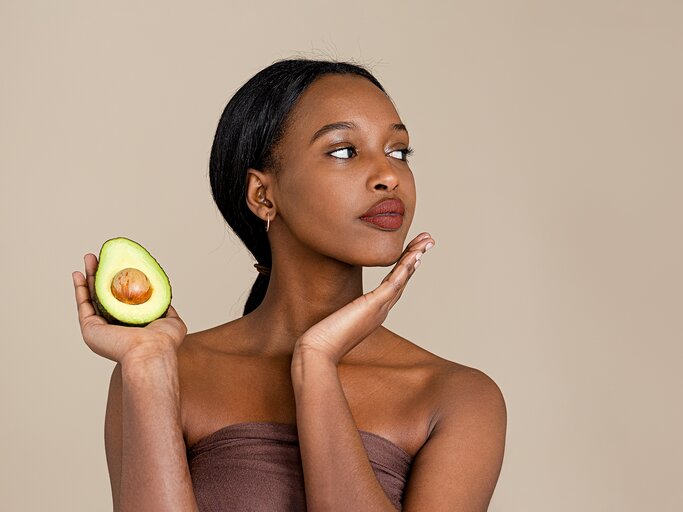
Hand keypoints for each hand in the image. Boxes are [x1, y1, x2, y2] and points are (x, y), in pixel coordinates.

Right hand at [72, 253, 186, 363]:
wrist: (151, 350)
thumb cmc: (164, 340)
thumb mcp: (171, 320)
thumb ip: (165, 309)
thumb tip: (163, 298)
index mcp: (130, 324)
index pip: (121, 299)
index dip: (118, 280)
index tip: (117, 264)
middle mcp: (114, 327)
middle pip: (104, 294)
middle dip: (100, 274)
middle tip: (98, 256)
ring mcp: (101, 329)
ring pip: (92, 297)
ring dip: (89, 277)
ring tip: (89, 258)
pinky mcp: (90, 330)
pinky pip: (83, 305)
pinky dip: (80, 290)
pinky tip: (78, 274)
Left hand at [293, 232, 434, 364]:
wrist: (318, 353)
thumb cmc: (321, 339)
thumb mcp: (335, 318)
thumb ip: (341, 310)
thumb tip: (336, 304)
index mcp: (374, 311)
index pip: (394, 283)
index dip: (405, 265)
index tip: (414, 249)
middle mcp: (381, 310)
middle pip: (404, 278)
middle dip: (416, 256)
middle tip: (429, 240)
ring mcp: (379, 308)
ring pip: (403, 278)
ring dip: (415, 257)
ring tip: (427, 241)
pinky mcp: (373, 306)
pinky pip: (393, 284)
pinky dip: (404, 269)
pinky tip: (414, 255)